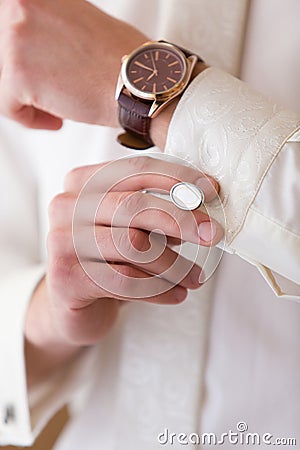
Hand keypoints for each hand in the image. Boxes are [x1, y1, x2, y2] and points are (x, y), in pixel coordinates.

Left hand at [0, 0, 147, 128]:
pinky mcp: (16, 73)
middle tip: (48, 89)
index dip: (21, 56)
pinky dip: (31, 119)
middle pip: (3, 57)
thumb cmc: (121, 58)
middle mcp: (18, 6)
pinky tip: (57, 119)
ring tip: (56, 106)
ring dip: (27, 99)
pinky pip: (7, 106)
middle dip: (24, 79)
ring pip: (3, 81)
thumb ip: (50, 25)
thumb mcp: (79, 19)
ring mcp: (14, 38)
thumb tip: (37, 42)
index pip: (7, 31)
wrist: (138, 83)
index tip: (36, 69)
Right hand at [25, 157, 221, 383]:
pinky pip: (125, 280)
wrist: (72, 302)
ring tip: (195, 278)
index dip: (177, 178)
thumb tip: (202, 212)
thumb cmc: (107, 257)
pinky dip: (159, 289)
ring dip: (174, 264)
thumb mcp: (129, 227)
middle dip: (181, 220)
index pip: (136, 170)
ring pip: (134, 245)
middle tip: (212, 235)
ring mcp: (61, 240)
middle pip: (134, 205)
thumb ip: (155, 211)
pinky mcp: (65, 277)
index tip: (211, 191)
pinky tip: (177, 294)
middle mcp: (66, 205)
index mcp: (82, 182)